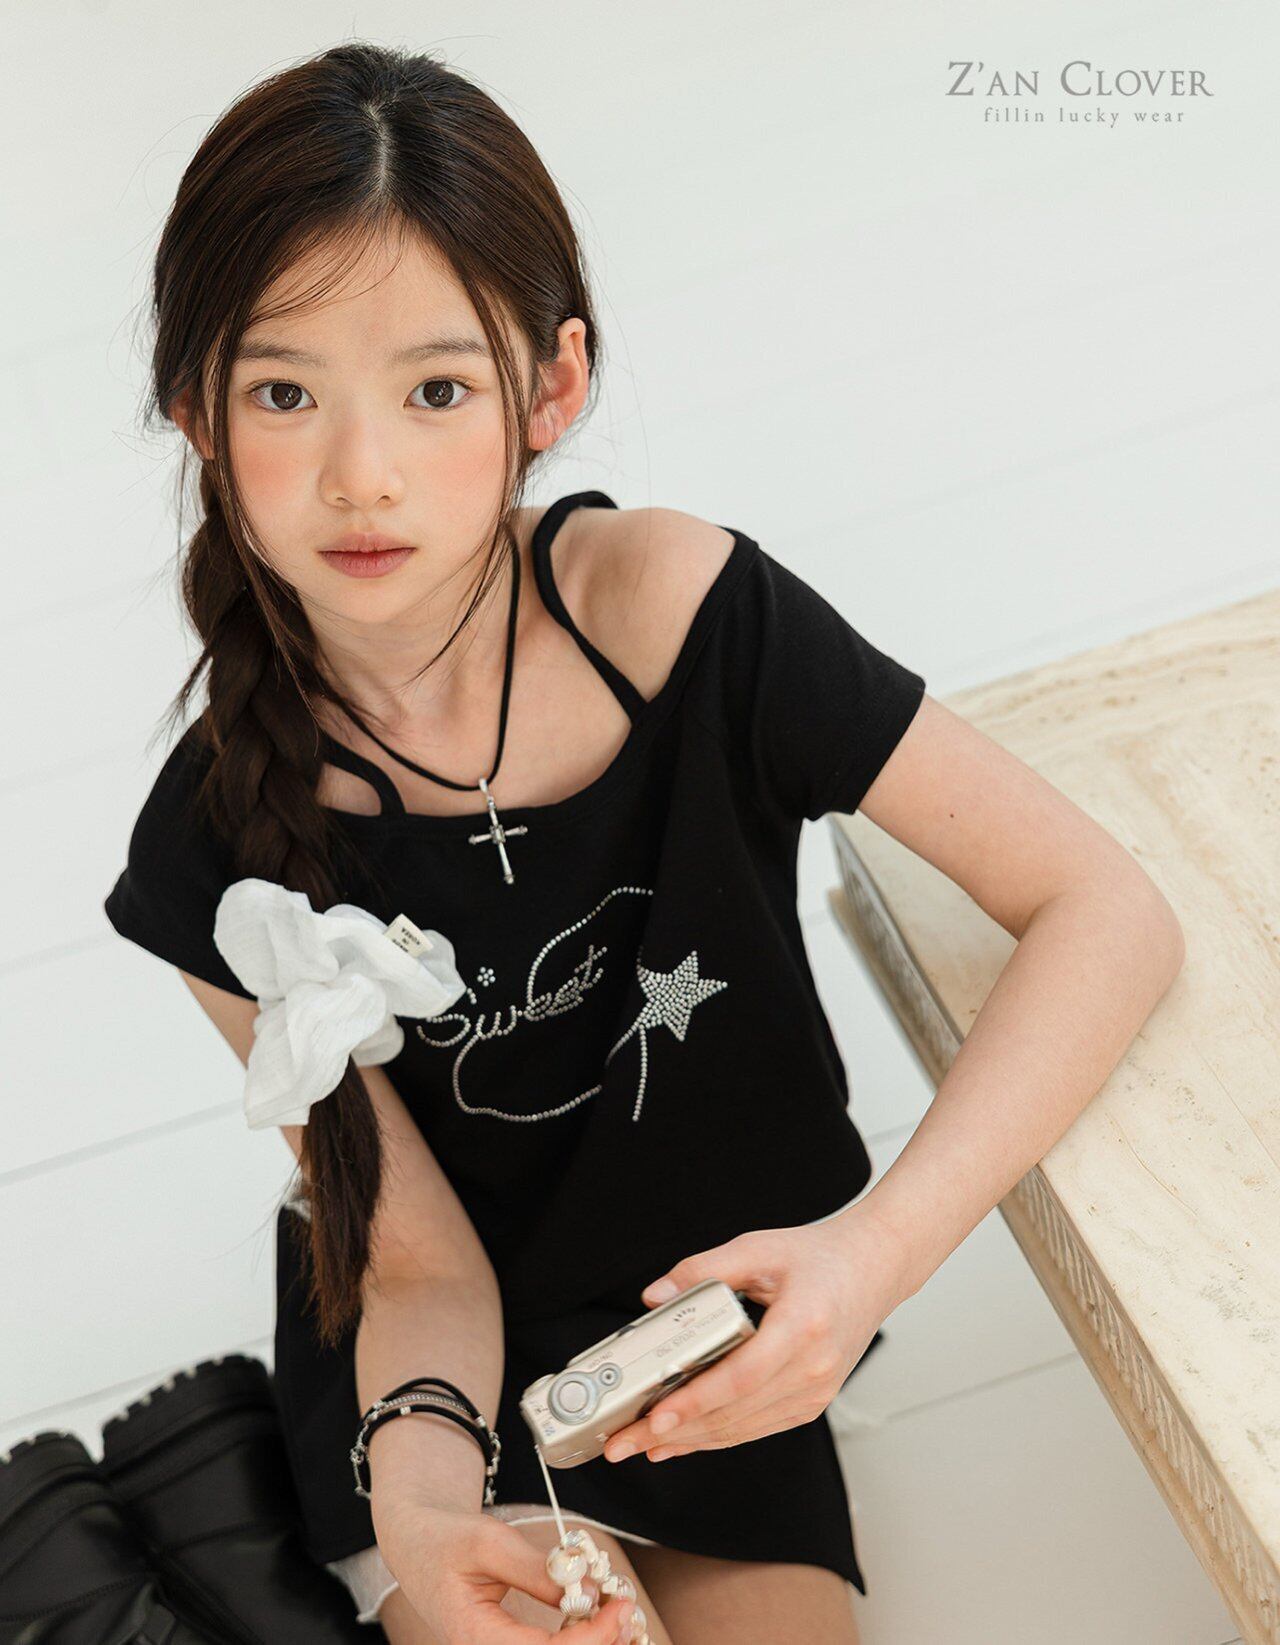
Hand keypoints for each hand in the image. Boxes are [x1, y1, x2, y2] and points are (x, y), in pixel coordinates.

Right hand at [376, 1500, 634, 1641]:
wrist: (418, 1542)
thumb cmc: (445, 1540)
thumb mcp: (488, 1543)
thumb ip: (537, 1569)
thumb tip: (588, 1589)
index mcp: (477, 1639)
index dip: (590, 1639)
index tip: (619, 1606)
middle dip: (599, 1643)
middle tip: (627, 1606)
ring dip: (594, 1641)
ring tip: (618, 1607)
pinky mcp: (512, 1644)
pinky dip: (581, 1635)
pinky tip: (598, 1612)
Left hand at [602, 1209, 907, 1464]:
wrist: (874, 1268)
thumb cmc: (820, 1258)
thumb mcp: (758, 1248)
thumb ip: (703, 1269)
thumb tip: (655, 1297)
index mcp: (802, 1327)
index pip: (740, 1377)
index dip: (694, 1401)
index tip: (654, 1417)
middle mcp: (814, 1368)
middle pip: (734, 1413)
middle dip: (674, 1432)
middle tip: (625, 1441)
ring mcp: (816, 1391)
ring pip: (743, 1429)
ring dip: (691, 1441)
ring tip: (643, 1445)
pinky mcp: (812, 1402)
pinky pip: (757, 1427)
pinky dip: (718, 1435)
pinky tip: (685, 1438)